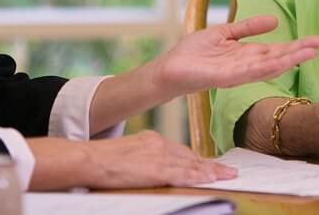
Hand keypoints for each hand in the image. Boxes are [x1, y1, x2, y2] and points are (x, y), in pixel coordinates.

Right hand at [28, 131, 235, 189]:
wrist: (90, 158)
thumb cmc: (102, 159)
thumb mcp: (127, 153)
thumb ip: (143, 157)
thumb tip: (149, 167)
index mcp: (151, 139)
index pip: (180, 151)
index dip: (197, 159)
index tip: (211, 164)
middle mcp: (159, 144)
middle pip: (190, 156)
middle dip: (209, 165)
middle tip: (228, 171)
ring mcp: (160, 156)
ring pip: (192, 164)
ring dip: (212, 171)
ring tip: (228, 176)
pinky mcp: (158, 169)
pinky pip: (184, 174)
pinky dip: (200, 176)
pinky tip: (212, 178)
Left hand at [155, 15, 318, 96]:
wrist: (171, 67)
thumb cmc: (195, 52)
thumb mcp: (225, 33)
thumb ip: (248, 27)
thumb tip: (275, 20)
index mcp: (248, 55)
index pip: (278, 50)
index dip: (297, 46)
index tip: (318, 41)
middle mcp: (247, 66)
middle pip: (279, 59)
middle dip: (300, 52)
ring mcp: (238, 73)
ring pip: (269, 67)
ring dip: (289, 60)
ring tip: (309, 52)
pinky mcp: (226, 78)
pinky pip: (249, 72)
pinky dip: (265, 67)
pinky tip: (280, 62)